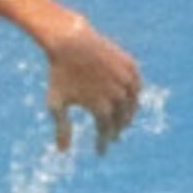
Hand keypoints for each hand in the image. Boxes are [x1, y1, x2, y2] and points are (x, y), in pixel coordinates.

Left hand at [42, 22, 140, 155]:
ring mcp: (125, 79)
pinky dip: (135, 95)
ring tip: (123, 123)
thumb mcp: (56, 103)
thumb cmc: (59, 74)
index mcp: (100, 107)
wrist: (70, 41)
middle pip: (121, 120)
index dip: (103, 143)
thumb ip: (61, 127)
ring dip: (128, 116)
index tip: (100, 152)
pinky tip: (130, 101)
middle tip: (113, 138)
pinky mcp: (130, 65)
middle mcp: (117, 95)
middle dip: (117, 131)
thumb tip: (62, 151)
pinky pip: (136, 85)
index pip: (106, 132)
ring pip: (132, 104)